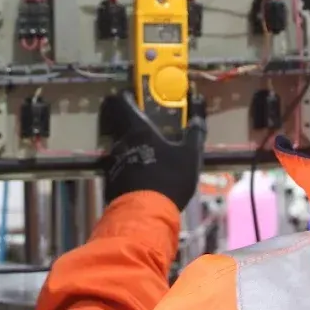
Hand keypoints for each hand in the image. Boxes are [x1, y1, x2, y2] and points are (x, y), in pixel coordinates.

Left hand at [99, 91, 205, 210]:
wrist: (145, 214)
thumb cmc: (169, 179)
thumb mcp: (190, 155)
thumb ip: (195, 130)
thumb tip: (199, 105)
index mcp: (138, 129)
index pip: (122, 102)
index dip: (126, 95)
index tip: (134, 94)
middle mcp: (121, 140)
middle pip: (114, 119)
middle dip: (124, 116)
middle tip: (139, 118)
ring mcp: (112, 160)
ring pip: (115, 141)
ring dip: (125, 140)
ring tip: (141, 145)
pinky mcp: (110, 178)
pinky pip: (115, 161)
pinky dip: (124, 159)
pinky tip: (136, 168)